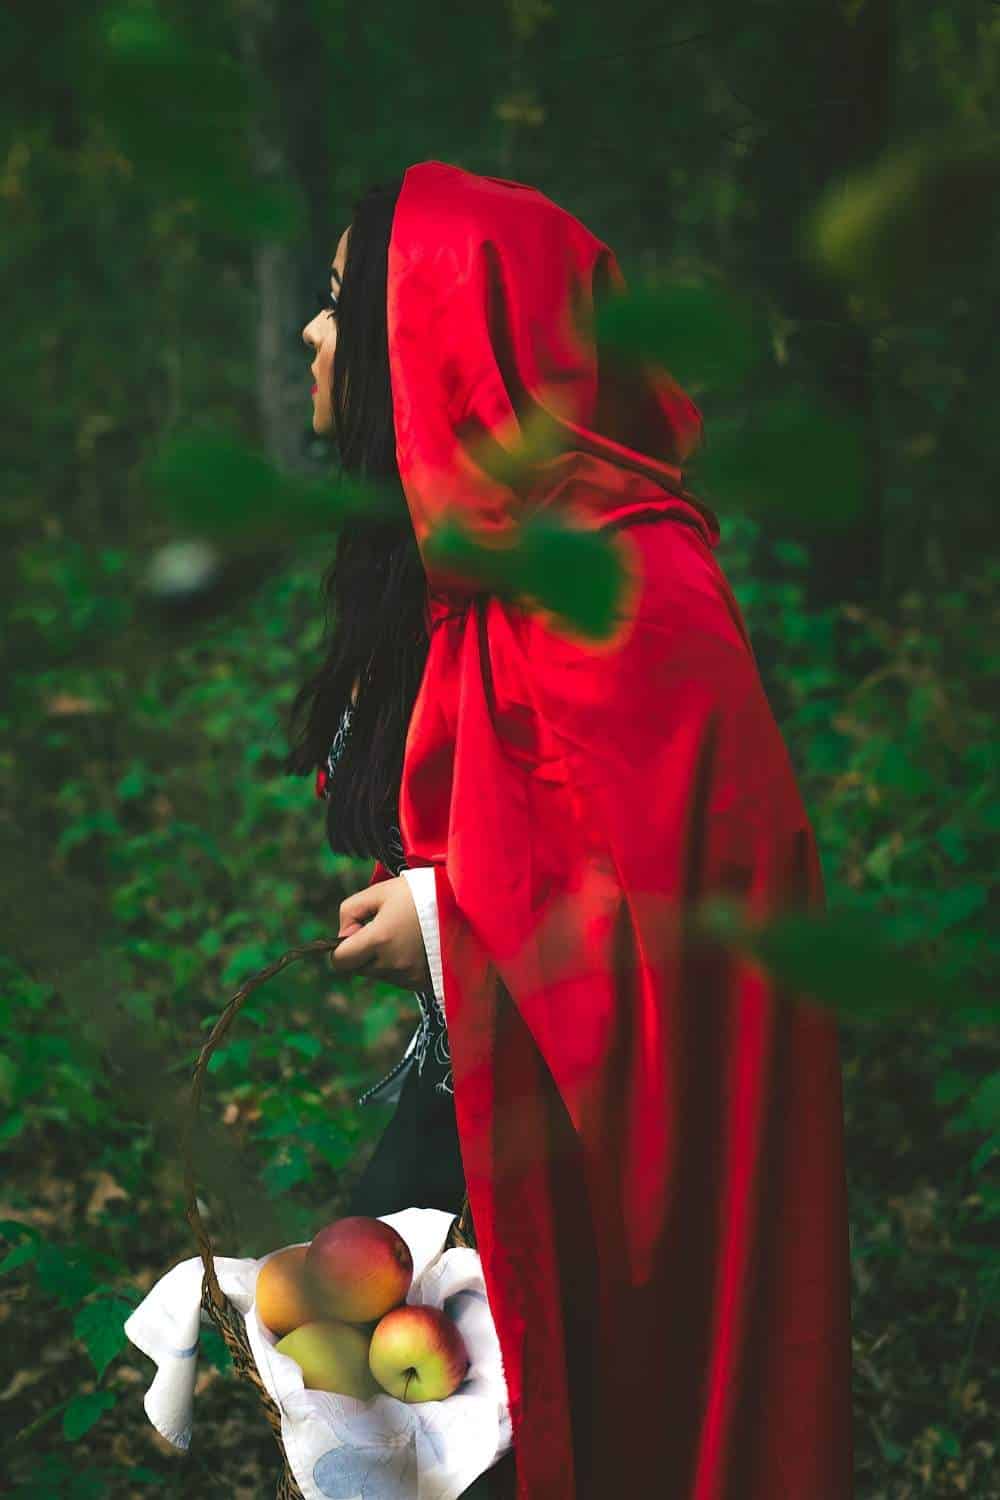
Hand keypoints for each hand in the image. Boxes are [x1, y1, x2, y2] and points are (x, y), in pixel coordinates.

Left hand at [328, 876, 432, 991]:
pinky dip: (404, 965)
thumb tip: (343, 935)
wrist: (467, 904)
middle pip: (361, 968)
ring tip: (407, 933)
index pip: (339, 962)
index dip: (341, 947)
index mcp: (379, 940)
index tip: (358, 931)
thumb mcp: (381, 891)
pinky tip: (419, 945)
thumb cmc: (422, 892)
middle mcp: (393, 964)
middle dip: (365, 952)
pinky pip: (402, 979)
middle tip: (386, 928)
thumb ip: (350, 910)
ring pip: (382, 974)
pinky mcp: (425, 983)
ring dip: (385, 959)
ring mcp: (410, 977)